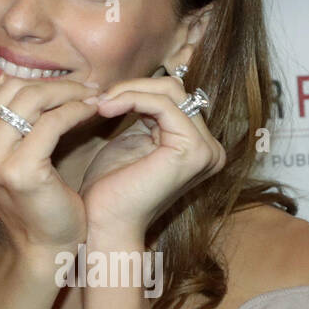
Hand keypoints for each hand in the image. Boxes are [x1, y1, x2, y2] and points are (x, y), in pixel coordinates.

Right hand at [0, 74, 103, 259]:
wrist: (38, 243)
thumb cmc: (22, 194)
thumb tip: (4, 78)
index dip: (29, 83)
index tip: (58, 88)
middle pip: (11, 91)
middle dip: (53, 84)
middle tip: (83, 89)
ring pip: (32, 100)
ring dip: (69, 93)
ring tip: (89, 97)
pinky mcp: (18, 171)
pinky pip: (52, 123)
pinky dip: (76, 111)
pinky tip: (91, 112)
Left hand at [79, 77, 226, 243]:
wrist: (105, 223)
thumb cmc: (111, 188)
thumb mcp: (130, 141)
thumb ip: (143, 114)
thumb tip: (139, 85)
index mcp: (196, 144)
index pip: (172, 95)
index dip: (134, 89)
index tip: (101, 98)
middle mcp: (210, 147)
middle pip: (174, 88)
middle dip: (132, 87)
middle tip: (99, 99)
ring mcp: (205, 149)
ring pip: (168, 91)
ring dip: (128, 91)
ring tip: (99, 104)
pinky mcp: (192, 149)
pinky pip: (162, 104)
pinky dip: (130, 99)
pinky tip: (105, 108)